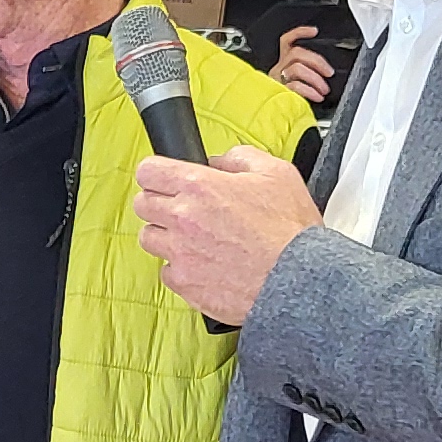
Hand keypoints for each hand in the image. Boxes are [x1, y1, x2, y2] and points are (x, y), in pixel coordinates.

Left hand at [135, 146, 323, 324]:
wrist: (298, 282)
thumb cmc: (291, 232)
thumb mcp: (277, 174)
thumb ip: (240, 158)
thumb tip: (220, 161)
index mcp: (200, 186)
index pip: (148, 171)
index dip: (156, 173)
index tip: (163, 179)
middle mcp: (183, 219)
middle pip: (142, 204)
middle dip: (159, 202)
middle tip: (181, 208)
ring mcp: (180, 253)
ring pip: (149, 238)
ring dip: (165, 235)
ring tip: (192, 238)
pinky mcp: (184, 283)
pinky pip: (166, 271)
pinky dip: (180, 267)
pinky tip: (202, 264)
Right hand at [268, 24, 339, 105]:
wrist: (271, 118)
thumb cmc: (285, 101)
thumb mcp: (296, 84)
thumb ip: (307, 75)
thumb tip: (326, 73)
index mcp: (283, 64)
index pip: (287, 41)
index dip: (300, 33)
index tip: (314, 31)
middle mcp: (278, 68)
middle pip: (296, 53)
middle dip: (317, 61)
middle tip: (329, 72)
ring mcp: (276, 80)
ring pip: (297, 68)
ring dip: (315, 78)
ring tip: (324, 89)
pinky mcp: (277, 91)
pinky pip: (295, 85)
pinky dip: (310, 90)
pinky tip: (317, 96)